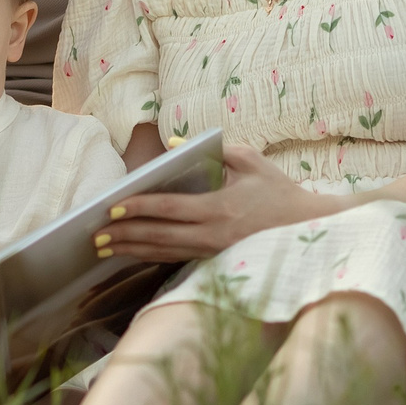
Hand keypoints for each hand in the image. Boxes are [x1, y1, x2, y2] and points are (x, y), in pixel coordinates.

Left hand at [92, 140, 328, 262]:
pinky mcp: (216, 261)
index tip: (111, 208)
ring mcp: (214, 252)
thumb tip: (172, 143)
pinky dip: (152, 256)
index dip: (138, 209)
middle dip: (124, 235)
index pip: (169, 210)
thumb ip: (215, 150)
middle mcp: (213, 236)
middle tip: (95, 234)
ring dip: (132, 250)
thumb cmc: (280, 192)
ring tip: (104, 247)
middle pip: (159, 237)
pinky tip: (133, 253)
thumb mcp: (251, 161)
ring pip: (164, 253)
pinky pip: (177, 259)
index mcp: (220, 209)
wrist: (310, 230)